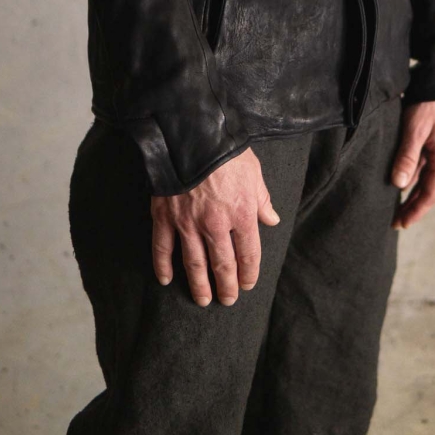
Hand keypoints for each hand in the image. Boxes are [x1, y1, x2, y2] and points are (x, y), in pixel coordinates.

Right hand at [150, 147, 280, 306]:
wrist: (192, 133)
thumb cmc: (226, 150)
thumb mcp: (253, 172)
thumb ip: (262, 199)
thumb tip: (271, 218)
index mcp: (241, 213)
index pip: (248, 253)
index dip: (249, 272)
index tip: (247, 284)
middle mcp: (216, 224)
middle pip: (222, 265)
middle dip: (226, 286)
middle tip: (227, 300)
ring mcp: (188, 223)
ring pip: (194, 264)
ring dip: (199, 285)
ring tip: (203, 300)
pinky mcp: (165, 217)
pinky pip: (162, 248)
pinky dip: (163, 267)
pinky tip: (166, 280)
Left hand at [390, 100, 434, 228]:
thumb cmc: (430, 104)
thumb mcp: (415, 130)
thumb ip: (408, 157)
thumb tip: (400, 185)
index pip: (430, 194)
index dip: (416, 210)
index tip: (402, 223)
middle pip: (428, 190)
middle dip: (413, 207)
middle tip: (396, 222)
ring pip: (424, 179)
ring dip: (411, 194)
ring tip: (396, 207)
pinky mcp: (433, 143)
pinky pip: (422, 167)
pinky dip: (412, 178)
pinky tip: (401, 182)